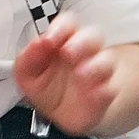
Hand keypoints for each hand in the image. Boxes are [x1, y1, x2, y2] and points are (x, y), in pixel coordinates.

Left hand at [14, 18, 120, 134]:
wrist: (63, 114)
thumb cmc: (47, 87)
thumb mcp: (27, 74)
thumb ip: (28, 59)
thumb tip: (36, 44)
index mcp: (64, 42)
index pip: (68, 24)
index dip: (61, 27)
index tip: (49, 38)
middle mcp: (85, 53)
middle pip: (93, 36)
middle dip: (81, 42)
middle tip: (67, 52)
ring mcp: (98, 73)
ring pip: (106, 60)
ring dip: (94, 65)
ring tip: (80, 74)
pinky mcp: (105, 95)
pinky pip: (110, 89)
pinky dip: (102, 90)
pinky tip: (92, 93)